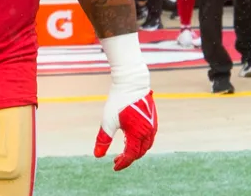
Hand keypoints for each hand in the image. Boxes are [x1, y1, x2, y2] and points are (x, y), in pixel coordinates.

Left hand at [94, 35, 157, 170]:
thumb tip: (98, 156)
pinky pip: (150, 137)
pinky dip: (142, 143)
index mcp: (137, 134)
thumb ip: (103, 139)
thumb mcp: (108, 121)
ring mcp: (152, 125)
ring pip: (147, 145)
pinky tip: (132, 139)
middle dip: (129, 158)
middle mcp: (148, 131)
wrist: (132, 83)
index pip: (130, 155)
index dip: (122, 163)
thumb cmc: (118, 100)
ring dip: (136, 151)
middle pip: (140, 152)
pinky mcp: (153, 119)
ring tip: (124, 151)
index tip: (114, 166)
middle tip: (117, 159)